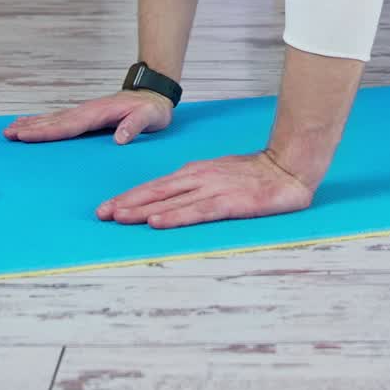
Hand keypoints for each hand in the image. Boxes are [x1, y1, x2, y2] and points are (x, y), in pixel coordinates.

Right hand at [4, 90, 173, 144]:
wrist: (154, 95)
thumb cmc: (153, 109)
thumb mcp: (151, 117)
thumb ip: (136, 125)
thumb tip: (121, 138)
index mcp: (100, 113)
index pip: (70, 125)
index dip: (47, 131)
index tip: (26, 135)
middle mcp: (88, 111)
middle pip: (55, 121)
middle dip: (31, 128)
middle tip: (8, 134)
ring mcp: (86, 111)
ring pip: (54, 118)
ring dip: (32, 124)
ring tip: (11, 130)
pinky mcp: (86, 115)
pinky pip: (59, 119)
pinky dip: (42, 122)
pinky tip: (30, 125)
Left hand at [96, 150, 314, 228]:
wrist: (288, 167)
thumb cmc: (254, 174)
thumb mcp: (219, 175)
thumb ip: (197, 186)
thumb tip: (171, 199)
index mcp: (195, 172)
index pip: (157, 185)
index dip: (131, 196)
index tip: (108, 207)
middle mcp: (199, 178)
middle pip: (156, 192)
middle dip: (127, 203)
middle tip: (101, 215)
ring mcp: (213, 189)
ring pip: (170, 201)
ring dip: (142, 210)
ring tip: (119, 218)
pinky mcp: (228, 203)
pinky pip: (196, 212)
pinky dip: (174, 216)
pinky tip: (157, 222)